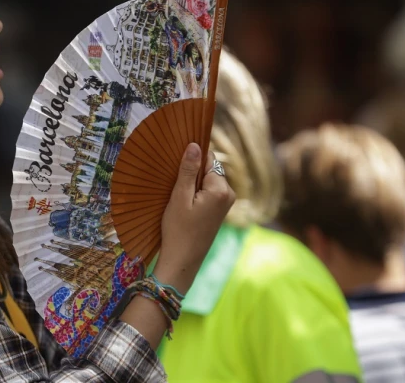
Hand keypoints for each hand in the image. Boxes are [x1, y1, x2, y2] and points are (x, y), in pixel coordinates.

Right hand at [154, 143, 234, 294]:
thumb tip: (194, 145)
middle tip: (175, 185)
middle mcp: (229, 193)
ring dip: (194, 182)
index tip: (177, 165)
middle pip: (210, 169)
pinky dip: (197, 192)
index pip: (209, 159)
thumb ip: (188, 170)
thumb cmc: (178, 229)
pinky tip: (185, 203)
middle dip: (193, 171)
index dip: (193, 159)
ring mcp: (227, 202)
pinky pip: (210, 191)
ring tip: (179, 196)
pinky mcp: (221, 210)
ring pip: (209, 180)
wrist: (183, 259)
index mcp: (220, 189)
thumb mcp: (179, 197)